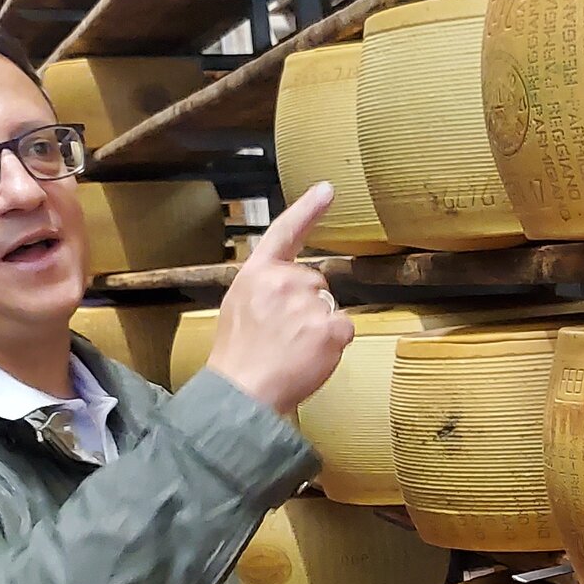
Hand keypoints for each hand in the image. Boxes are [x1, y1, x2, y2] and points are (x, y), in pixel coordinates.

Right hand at [207, 182, 354, 412]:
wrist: (242, 393)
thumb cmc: (239, 358)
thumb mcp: (239, 308)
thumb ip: (265, 288)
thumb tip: (288, 286)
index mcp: (256, 274)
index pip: (285, 232)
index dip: (308, 210)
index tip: (328, 189)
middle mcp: (283, 282)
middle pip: (317, 282)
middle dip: (308, 306)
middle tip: (285, 336)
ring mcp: (308, 304)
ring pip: (330, 307)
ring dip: (319, 327)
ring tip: (292, 349)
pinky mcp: (330, 327)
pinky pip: (344, 328)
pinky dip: (333, 344)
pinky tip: (309, 357)